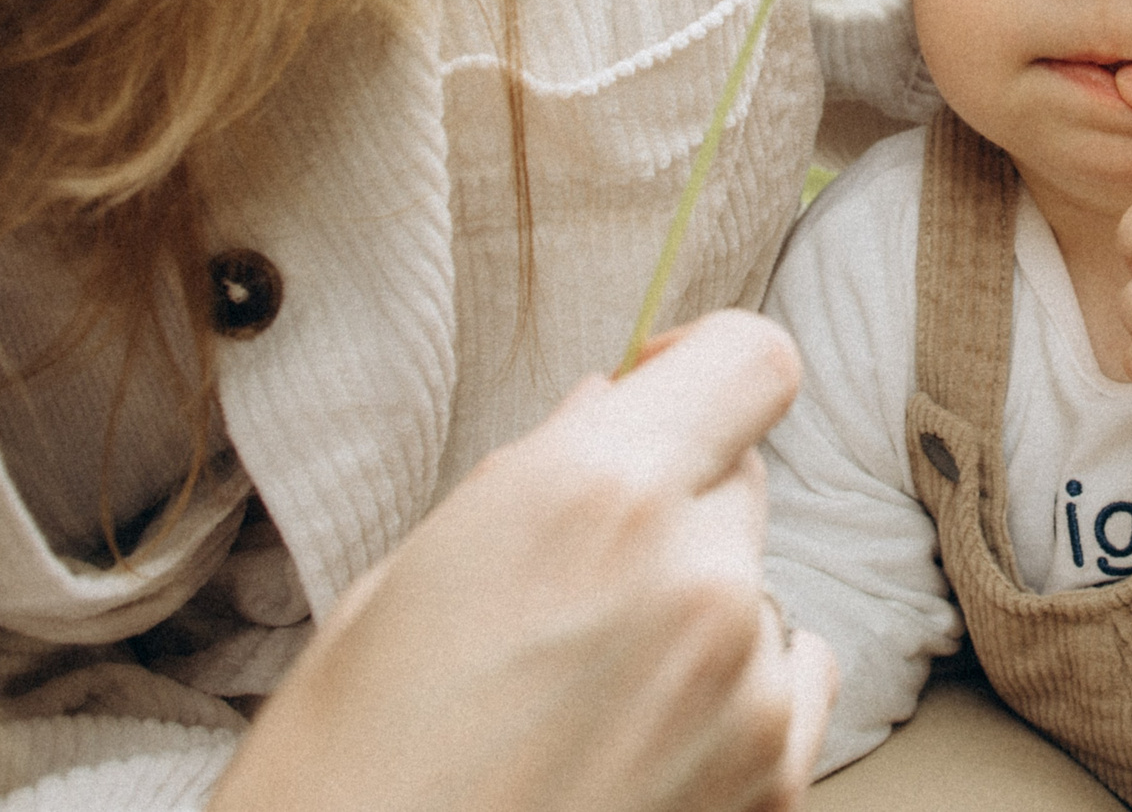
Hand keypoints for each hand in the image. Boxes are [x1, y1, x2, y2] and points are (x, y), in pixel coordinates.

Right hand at [213, 311, 838, 811]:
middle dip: (673, 503)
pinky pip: (789, 681)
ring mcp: (748, 688)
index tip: (656, 393)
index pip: (750, 361)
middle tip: (570, 583)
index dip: (704, 367)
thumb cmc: (341, 778)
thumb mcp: (396, 592)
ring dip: (696, 611)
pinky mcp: (777, 781)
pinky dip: (736, 694)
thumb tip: (607, 405)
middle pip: (741, 477)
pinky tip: (636, 745)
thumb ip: (527, 482)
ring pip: (755, 588)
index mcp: (592, 497)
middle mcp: (696, 577)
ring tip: (579, 696)